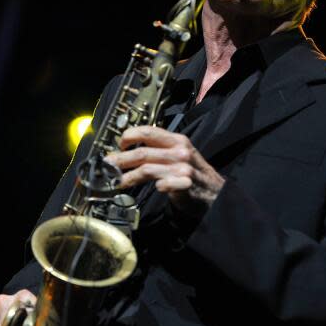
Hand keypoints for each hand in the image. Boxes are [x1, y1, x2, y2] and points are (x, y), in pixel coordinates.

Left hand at [103, 125, 224, 212]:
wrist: (217, 193)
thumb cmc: (193, 173)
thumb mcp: (179, 154)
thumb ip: (158, 150)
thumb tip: (129, 151)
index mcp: (176, 140)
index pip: (148, 131)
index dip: (129, 136)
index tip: (119, 144)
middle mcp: (179, 151)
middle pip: (142, 152)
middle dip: (120, 159)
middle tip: (108, 166)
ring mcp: (183, 168)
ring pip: (146, 169)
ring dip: (128, 176)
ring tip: (117, 182)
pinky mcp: (186, 184)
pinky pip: (164, 184)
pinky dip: (157, 186)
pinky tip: (155, 188)